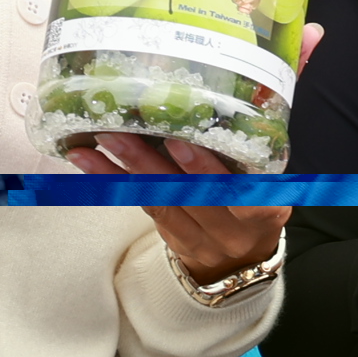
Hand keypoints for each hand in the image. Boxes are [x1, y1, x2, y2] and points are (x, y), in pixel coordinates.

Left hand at [64, 131, 289, 284]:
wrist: (245, 260)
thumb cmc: (255, 203)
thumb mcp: (267, 184)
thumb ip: (246, 153)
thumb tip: (211, 97)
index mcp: (266, 210)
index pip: (242, 196)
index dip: (208, 169)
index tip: (179, 143)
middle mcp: (235, 232)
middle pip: (189, 197)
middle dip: (150, 164)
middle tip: (118, 132)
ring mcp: (203, 242)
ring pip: (161, 203)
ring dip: (124, 172)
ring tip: (93, 144)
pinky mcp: (176, 242)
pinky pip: (145, 209)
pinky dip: (116, 184)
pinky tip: (90, 162)